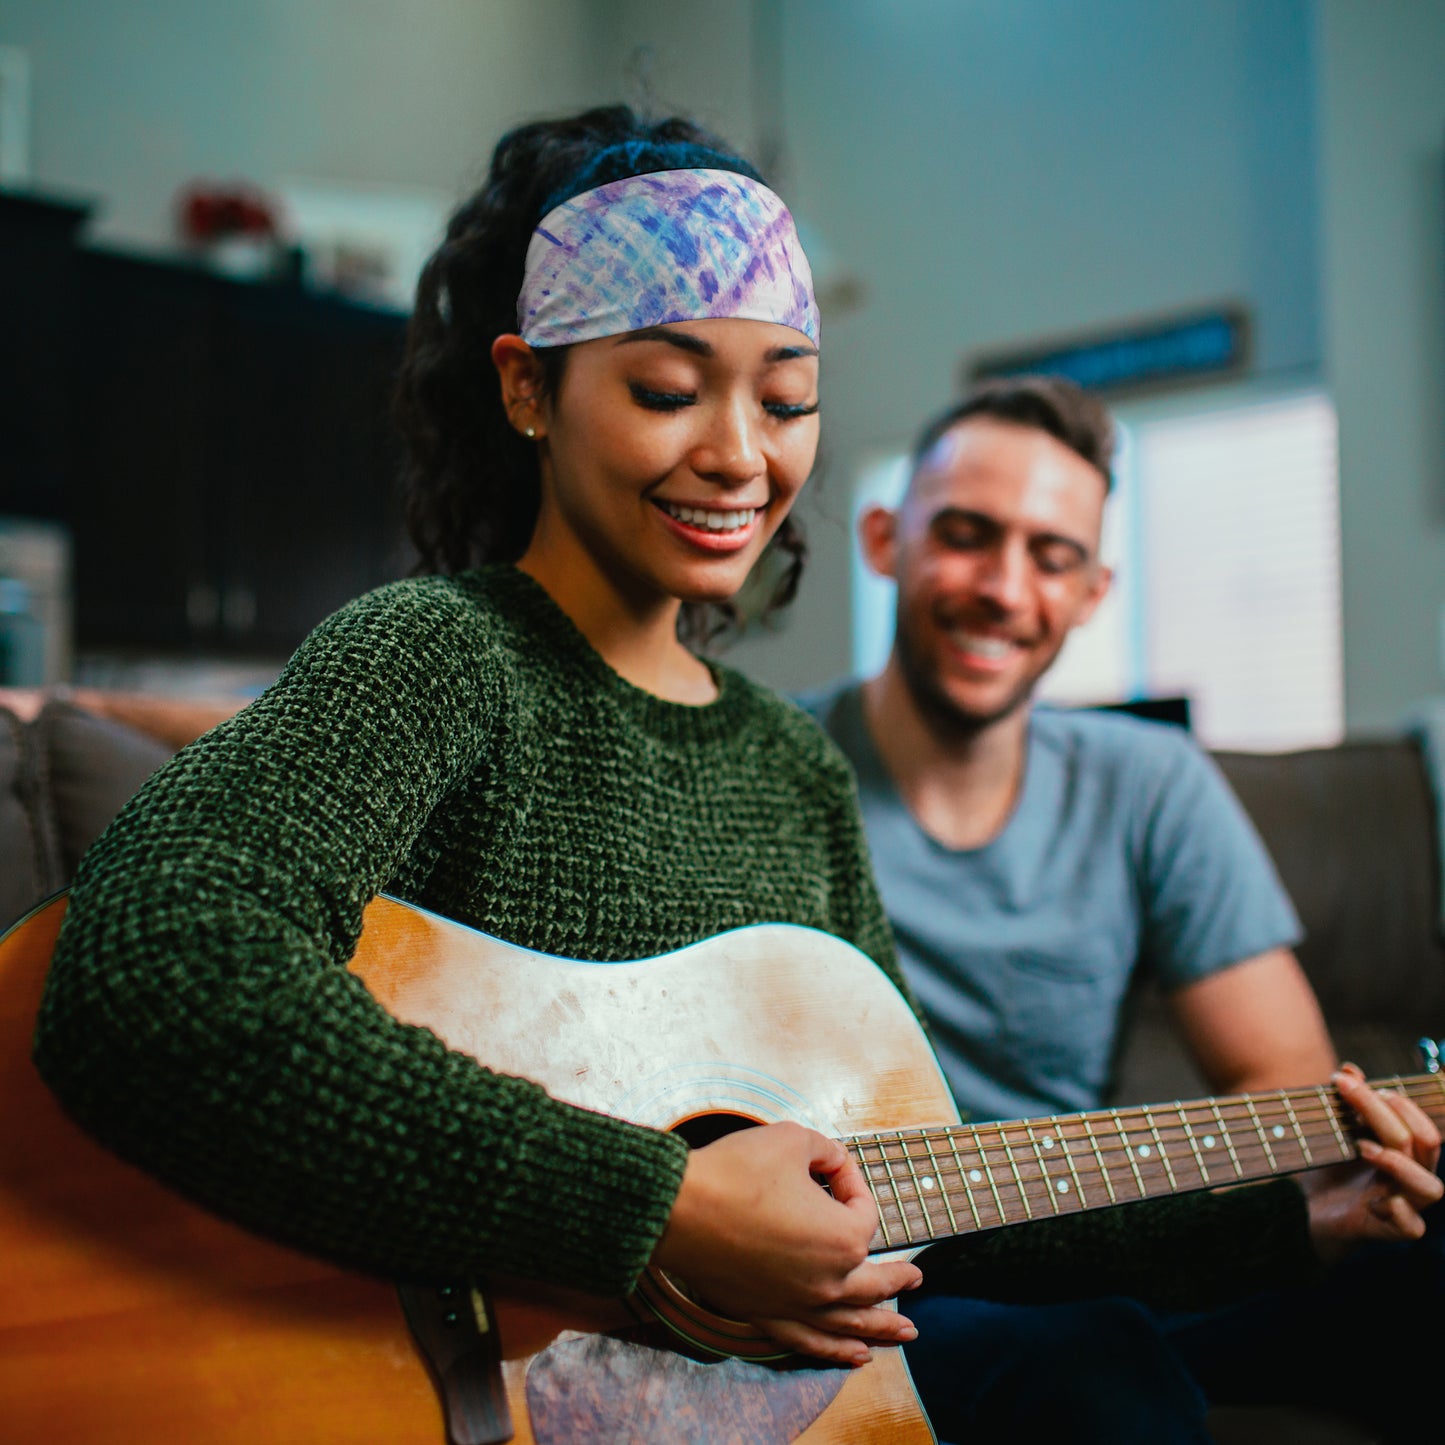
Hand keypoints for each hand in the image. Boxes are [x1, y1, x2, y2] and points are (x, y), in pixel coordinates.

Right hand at [650, 1121, 922, 1365]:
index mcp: (844, 1238)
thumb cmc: (736, 1171)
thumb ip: (825, 1150)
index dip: (849, 1182)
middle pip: (875, 1283)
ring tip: (904, 1335)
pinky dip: (835, 1351)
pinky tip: (853, 1356)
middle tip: (916, 1280)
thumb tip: (833, 1162)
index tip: (827, 1164)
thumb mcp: (792, 1140)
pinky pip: (810, 1341)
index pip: (862, 1210)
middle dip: (899, 1279)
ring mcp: (798, 1304)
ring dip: (880, 1329)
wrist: (679, 1209)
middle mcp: (829, 1280)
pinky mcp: (766, 1315)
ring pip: (849, 1323)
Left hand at [1300, 1064, 1441, 1264]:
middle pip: (1424, 1144)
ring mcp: (1406, 1205)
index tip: (1353, 1081)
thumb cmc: (1328, 1169)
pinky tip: (1373, 1200)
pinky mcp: (1390, 1231)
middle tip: (1351, 1095)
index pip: (1420, 1123)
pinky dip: (1398, 1211)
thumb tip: (1350, 1069)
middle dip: (1388, 1114)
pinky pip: (1412, 1227)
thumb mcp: (1334, 1131)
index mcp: (1405, 1151)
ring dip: (1399, 1162)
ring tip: (1362, 1147)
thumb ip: (1347, 1103)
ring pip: (1431, 1187)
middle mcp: (1411, 1176)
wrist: (1305, 1211)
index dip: (1396, 1100)